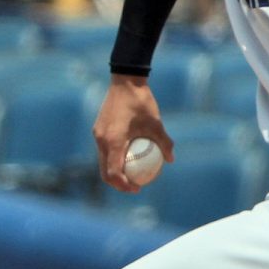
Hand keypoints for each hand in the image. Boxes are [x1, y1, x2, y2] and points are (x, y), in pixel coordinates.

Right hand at [93, 76, 174, 192]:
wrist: (125, 81)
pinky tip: (129, 157)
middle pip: (104, 171)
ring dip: (114, 172)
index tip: (137, 188)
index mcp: (113, 141)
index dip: (123, 184)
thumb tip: (171, 159)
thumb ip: (164, 143)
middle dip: (117, 183)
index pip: (114, 171)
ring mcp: (97, 134)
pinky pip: (104, 150)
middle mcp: (101, 140)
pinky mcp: (98, 129)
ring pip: (103, 161)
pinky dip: (114, 158)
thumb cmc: (141, 102)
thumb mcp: (156, 123)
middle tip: (134, 187)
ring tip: (131, 176)